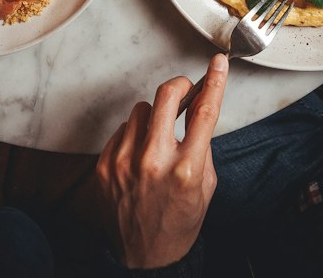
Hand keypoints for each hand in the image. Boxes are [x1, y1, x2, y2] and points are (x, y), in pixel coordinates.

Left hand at [93, 52, 227, 268]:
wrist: (146, 257)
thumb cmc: (180, 220)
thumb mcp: (205, 184)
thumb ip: (202, 142)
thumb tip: (202, 100)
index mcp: (185, 169)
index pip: (204, 112)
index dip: (214, 82)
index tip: (218, 64)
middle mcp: (153, 162)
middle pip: (166, 95)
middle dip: (179, 86)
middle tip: (185, 91)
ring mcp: (125, 162)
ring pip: (140, 109)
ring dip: (153, 117)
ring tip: (158, 140)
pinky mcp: (105, 165)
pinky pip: (122, 130)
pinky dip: (133, 136)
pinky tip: (139, 157)